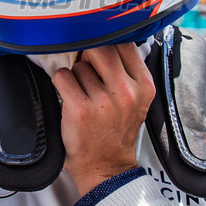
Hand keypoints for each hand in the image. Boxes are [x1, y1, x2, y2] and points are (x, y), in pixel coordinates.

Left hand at [51, 43, 153, 196]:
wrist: (106, 166)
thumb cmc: (117, 131)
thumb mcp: (136, 100)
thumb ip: (127, 71)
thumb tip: (104, 39)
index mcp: (144, 86)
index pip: (125, 44)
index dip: (108, 44)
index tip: (100, 54)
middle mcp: (126, 92)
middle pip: (100, 48)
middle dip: (89, 56)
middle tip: (87, 71)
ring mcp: (104, 101)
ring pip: (79, 65)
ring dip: (75, 75)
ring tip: (82, 93)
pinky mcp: (80, 110)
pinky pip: (63, 77)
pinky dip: (61, 84)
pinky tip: (69, 97)